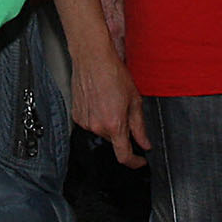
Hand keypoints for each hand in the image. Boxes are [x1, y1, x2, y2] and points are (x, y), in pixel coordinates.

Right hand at [70, 40, 149, 168]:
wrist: (92, 59)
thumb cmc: (113, 74)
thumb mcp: (134, 100)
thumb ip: (140, 127)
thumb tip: (145, 143)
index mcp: (114, 124)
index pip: (124, 156)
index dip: (135, 162)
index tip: (140, 160)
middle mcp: (97, 127)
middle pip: (114, 140)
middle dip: (122, 131)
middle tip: (125, 110)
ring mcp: (85, 122)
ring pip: (102, 132)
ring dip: (109, 123)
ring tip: (111, 101)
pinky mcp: (76, 116)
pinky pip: (91, 124)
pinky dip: (98, 117)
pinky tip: (100, 101)